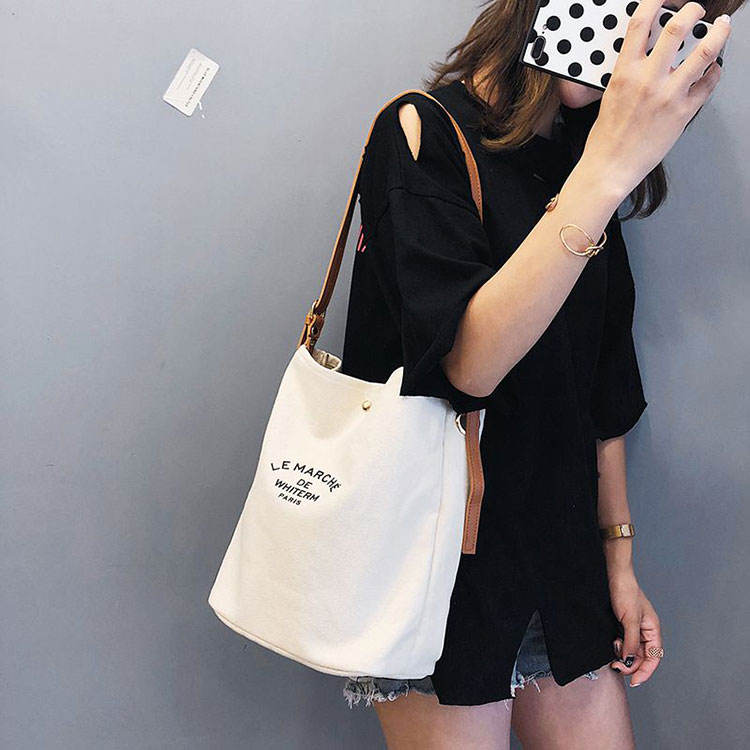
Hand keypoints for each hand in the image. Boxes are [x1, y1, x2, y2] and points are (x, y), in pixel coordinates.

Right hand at [582, 0, 730, 197]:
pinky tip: (713, 70)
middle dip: (693, 11)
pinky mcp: (684, 112)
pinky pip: (709, 83)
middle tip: (697, 9)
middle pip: (678, 28)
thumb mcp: (611, 96)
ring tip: (722, 27)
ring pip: (704, 52)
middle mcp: (648, 79)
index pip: (640, 23)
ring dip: (718, 34)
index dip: (654, 2)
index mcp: (624, 73)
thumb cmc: (607, 137)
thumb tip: (647, 57)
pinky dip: (715, 72)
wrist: (611, 166)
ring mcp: (669, 95)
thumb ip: (630, 73)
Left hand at [608, 568, 662, 686]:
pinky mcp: (623, 626)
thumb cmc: (626, 593)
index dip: (646, 671)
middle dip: (630, 665)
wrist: (614, 577)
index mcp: (653, 630)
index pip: (654, 658)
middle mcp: (645, 632)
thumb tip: (630, 661)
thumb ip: (631, 642)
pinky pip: (623, 644)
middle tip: (617, 667)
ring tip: (614, 650)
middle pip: (641, 657)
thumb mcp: (630, 620)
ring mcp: (634, 629)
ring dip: (623, 656)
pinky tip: (613, 645)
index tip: (634, 681)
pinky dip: (618, 648)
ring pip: (631, 652)